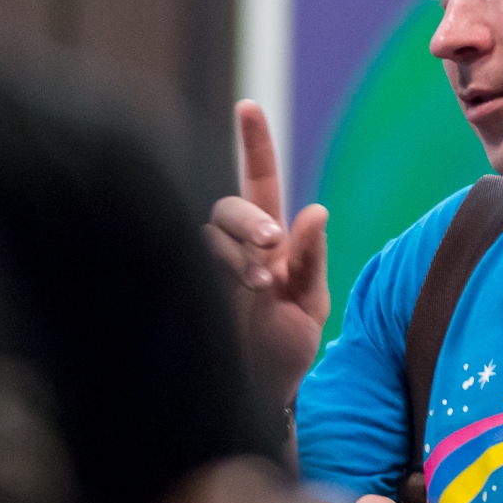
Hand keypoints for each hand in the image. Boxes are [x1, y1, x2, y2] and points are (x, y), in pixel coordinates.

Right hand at [204, 100, 329, 403]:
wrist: (259, 396)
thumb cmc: (288, 348)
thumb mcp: (310, 304)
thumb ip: (311, 260)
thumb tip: (314, 210)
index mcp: (272, 243)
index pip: (259, 182)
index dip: (254, 144)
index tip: (246, 106)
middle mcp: (238, 248)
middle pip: (229, 208)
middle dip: (247, 219)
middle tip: (272, 245)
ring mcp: (210, 269)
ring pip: (210, 235)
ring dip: (236, 253)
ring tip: (261, 287)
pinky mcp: (190, 289)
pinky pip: (187, 262)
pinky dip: (214, 270)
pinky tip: (224, 295)